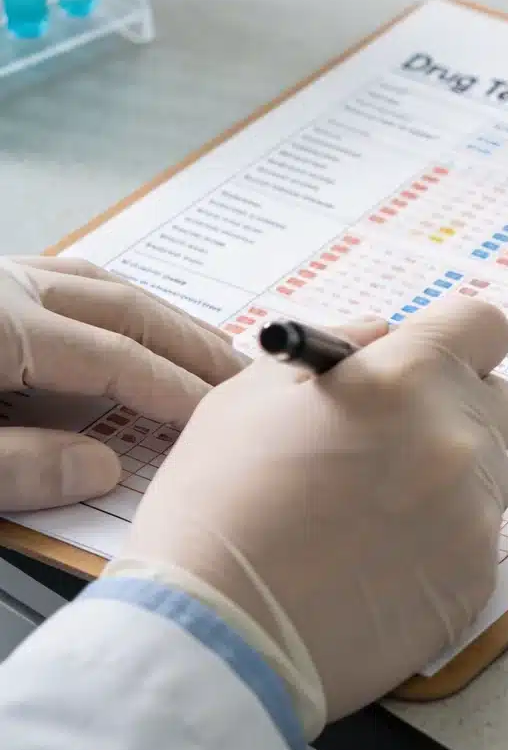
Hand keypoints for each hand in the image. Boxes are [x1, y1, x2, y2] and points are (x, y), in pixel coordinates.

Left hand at [0, 257, 245, 509]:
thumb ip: (17, 467)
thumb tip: (105, 470)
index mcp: (0, 327)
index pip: (116, 359)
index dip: (176, 390)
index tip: (224, 418)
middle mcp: (4, 289)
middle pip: (122, 309)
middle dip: (191, 344)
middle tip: (241, 376)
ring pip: (95, 285)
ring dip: (157, 317)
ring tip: (201, 347)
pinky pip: (61, 279)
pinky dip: (109, 301)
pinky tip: (123, 325)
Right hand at [119, 297, 507, 722]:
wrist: (218, 633)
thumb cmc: (217, 507)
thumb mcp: (251, 395)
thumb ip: (336, 350)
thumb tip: (384, 336)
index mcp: (409, 379)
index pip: (484, 326)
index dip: (455, 342)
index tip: (429, 362)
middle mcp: (460, 439)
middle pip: (500, 402)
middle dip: (456, 410)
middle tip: (392, 441)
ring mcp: (477, 514)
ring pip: (490, 477)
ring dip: (447, 482)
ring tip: (366, 516)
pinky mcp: (479, 579)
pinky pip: (477, 543)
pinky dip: (439, 547)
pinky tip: (373, 565)